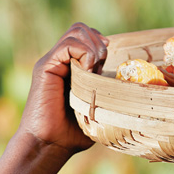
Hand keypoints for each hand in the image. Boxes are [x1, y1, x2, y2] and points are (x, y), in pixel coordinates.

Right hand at [17, 22, 107, 153]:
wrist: (48, 145)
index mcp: (70, 68)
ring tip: (93, 70)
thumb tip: (128, 90)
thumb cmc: (71, 135)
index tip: (105, 67)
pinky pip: (68, 44)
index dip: (101, 46)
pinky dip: (84, 53)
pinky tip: (87, 72)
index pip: (88, 37)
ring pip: (77, 30)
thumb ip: (106, 94)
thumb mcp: (96, 109)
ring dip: (93, 47)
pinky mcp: (45, 67)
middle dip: (98, 43)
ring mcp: (52, 62)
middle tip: (100, 68)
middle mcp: (59, 61)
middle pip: (82, 29)